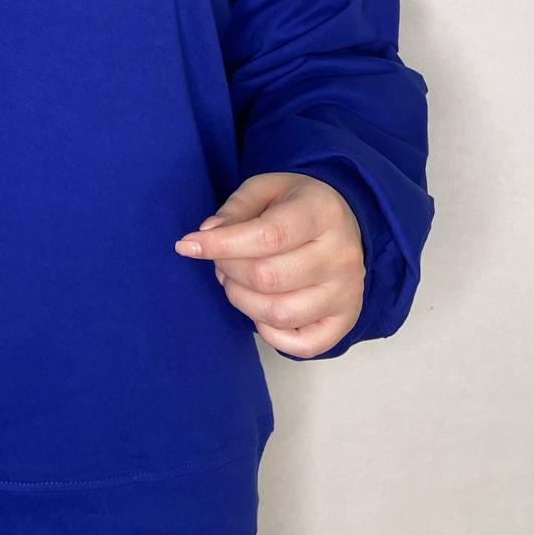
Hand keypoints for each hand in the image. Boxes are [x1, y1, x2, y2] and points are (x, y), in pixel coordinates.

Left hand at [174, 172, 364, 358]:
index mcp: (322, 213)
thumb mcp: (265, 188)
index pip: (268, 236)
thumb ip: (235, 208)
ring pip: (280, 313)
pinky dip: (270, 334)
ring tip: (235, 281)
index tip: (186, 245)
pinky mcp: (345, 320)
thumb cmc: (295, 205)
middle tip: (220, 260)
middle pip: (268, 278)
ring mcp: (347, 292)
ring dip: (241, 300)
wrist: (341, 221)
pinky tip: (259, 308)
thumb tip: (208, 233)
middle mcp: (342, 255)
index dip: (220, 245)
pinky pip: (303, 346)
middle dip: (228, 270)